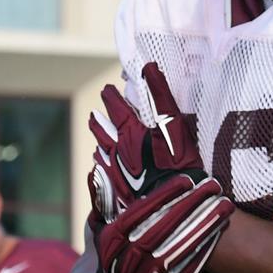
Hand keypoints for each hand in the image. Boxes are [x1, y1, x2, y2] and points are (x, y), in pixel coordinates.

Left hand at [89, 62, 208, 221]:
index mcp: (131, 132)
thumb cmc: (178, 164)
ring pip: (101, 150)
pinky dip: (101, 163)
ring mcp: (114, 170)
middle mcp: (118, 150)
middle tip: (94, 114)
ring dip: (100, 141)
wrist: (172, 205)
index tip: (108, 89)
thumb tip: (149, 67)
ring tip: (98, 138)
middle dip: (99, 120)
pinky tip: (101, 164)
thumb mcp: (175, 126)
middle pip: (102, 130)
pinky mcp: (116, 189)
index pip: (116, 108)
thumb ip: (162, 96)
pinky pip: (102, 172)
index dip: (112, 97)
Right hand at [93, 175, 233, 272]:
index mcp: (110, 241)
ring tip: (225, 207)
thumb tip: (96, 172)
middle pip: (161, 230)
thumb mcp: (99, 228)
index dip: (163, 197)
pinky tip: (220, 232)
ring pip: (177, 251)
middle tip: (214, 187)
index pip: (138, 214)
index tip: (187, 180)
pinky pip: (187, 271)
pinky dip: (204, 252)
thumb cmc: (112, 253)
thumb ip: (101, 201)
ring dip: (203, 228)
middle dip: (189, 207)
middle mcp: (125, 262)